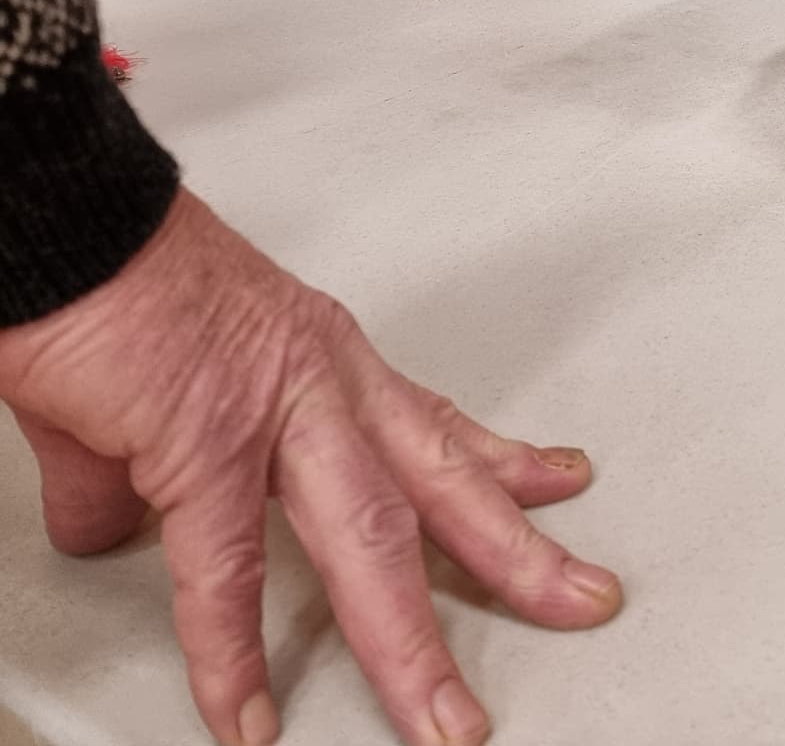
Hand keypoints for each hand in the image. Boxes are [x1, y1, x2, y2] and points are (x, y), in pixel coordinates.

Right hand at [0, 193, 621, 745]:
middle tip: (583, 599)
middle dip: (519, 556)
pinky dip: (232, 653)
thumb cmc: (111, 280)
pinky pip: (227, 573)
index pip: (437, 426)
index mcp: (326, 360)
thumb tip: (113, 525)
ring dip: (414, 641)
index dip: (503, 463)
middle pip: (445, 487)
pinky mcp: (203, 449)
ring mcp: (277, 418)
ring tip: (449, 719)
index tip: (556, 485)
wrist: (67, 222)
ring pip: (374, 540)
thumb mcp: (150, 388)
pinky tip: (247, 714)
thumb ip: (140, 472)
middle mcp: (326, 384)